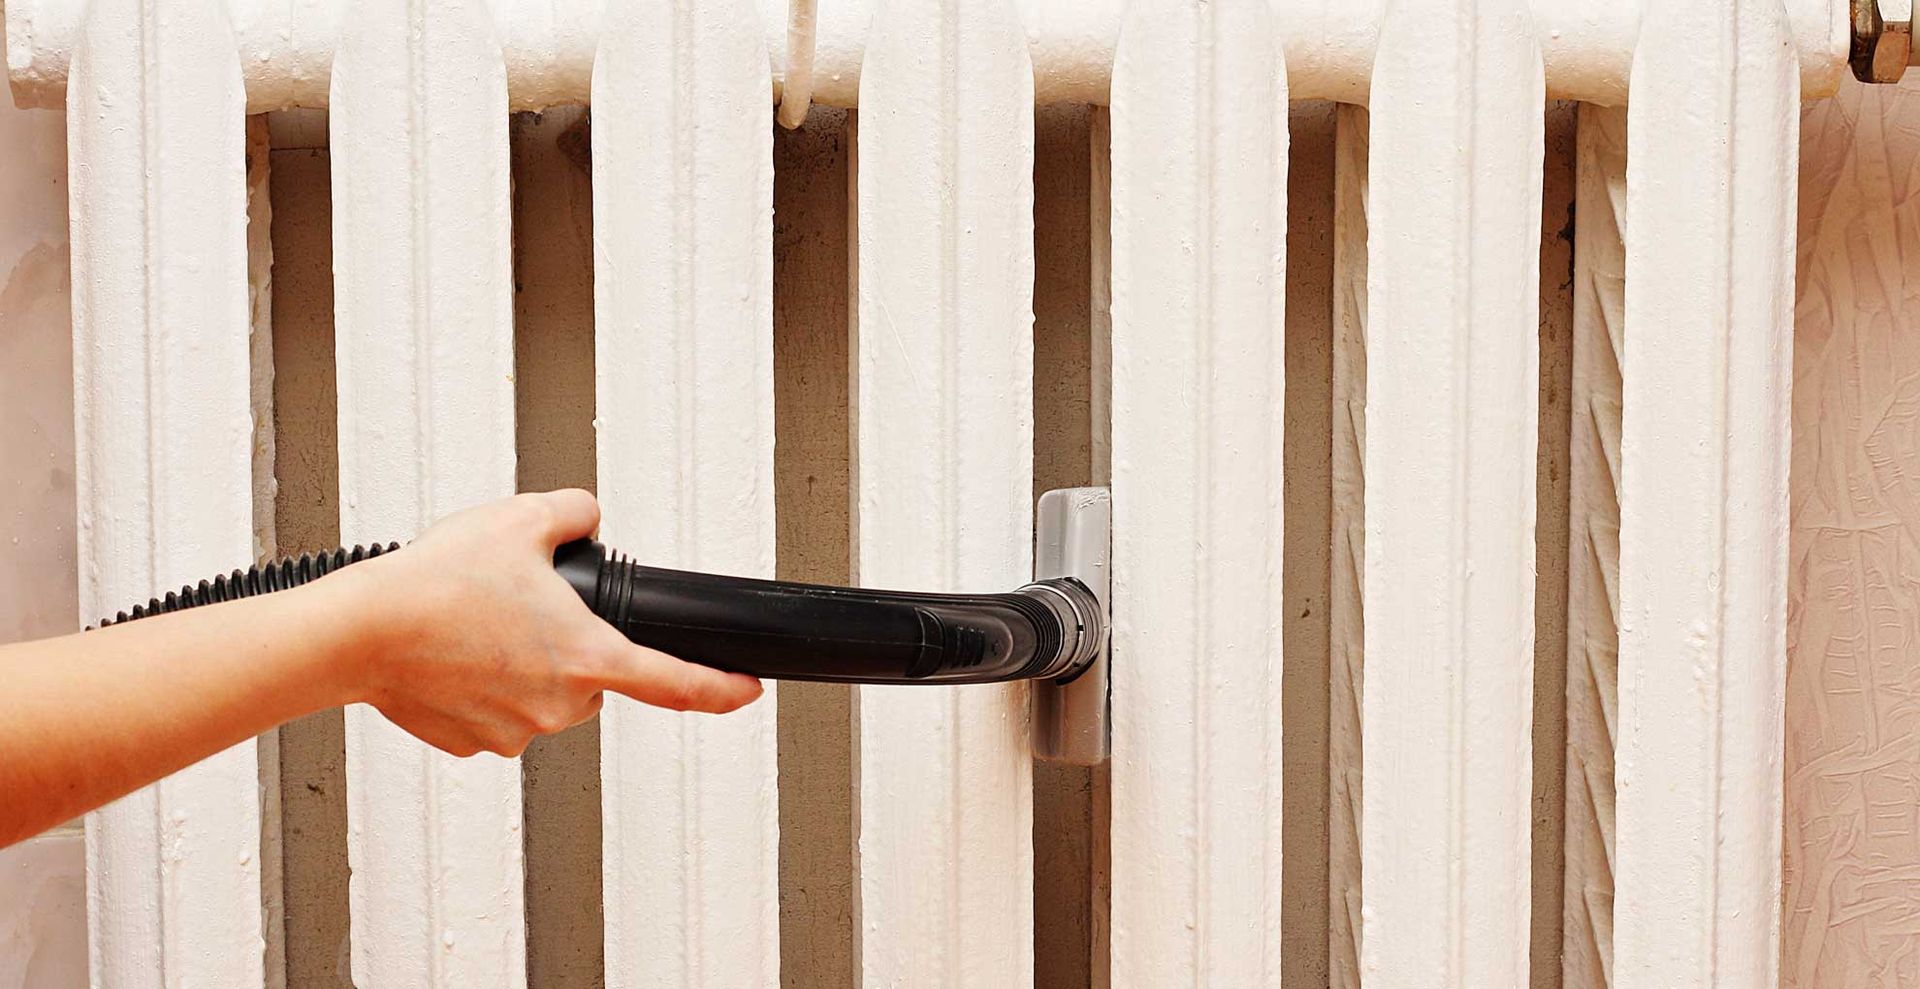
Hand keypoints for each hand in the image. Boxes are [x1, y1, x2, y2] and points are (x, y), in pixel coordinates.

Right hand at [330, 489, 763, 757]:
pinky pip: (494, 711)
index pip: (676, 683)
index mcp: (587, 656)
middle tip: (517, 607)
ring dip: (520, 664)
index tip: (747, 691)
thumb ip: (573, 512)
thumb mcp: (521, 519)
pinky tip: (450, 655)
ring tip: (472, 625)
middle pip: (591, 676)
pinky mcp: (472, 744)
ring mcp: (515, 730)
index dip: (720, 688)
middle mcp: (558, 704)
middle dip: (568, 644)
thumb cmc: (435, 582)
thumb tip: (586, 515)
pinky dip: (479, 686)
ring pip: (541, 695)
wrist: (358, 631)